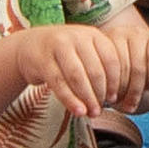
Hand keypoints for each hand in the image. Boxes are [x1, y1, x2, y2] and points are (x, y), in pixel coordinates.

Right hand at [1, 22, 148, 123]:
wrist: (30, 46)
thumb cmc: (64, 54)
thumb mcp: (85, 53)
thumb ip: (101, 67)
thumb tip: (118, 97)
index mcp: (92, 35)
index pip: (112, 60)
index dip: (116, 82)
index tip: (116, 98)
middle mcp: (76, 37)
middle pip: (96, 70)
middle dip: (101, 94)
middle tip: (101, 110)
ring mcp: (58, 47)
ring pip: (78, 77)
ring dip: (87, 98)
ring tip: (92, 113)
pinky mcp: (42, 60)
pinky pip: (59, 83)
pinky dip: (70, 100)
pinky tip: (78, 111)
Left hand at [110, 19, 148, 111]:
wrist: (137, 58)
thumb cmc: (118, 69)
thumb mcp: (106, 72)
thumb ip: (103, 81)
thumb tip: (101, 102)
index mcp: (114, 37)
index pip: (116, 63)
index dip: (115, 86)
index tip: (112, 99)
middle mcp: (133, 33)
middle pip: (137, 66)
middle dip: (134, 91)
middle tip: (129, 103)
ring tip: (146, 89)